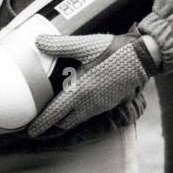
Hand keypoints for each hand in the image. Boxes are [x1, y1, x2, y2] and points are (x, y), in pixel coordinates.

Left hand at [26, 30, 155, 138]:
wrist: (142, 58)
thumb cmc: (114, 50)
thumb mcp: (86, 45)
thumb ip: (60, 45)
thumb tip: (38, 41)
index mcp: (80, 91)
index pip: (55, 113)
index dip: (42, 123)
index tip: (30, 131)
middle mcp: (90, 103)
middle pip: (66, 121)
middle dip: (52, 124)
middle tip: (39, 124)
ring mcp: (101, 105)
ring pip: (78, 119)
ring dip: (66, 120)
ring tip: (55, 116)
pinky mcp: (110, 103)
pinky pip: (89, 113)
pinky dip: (79, 114)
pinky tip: (77, 104)